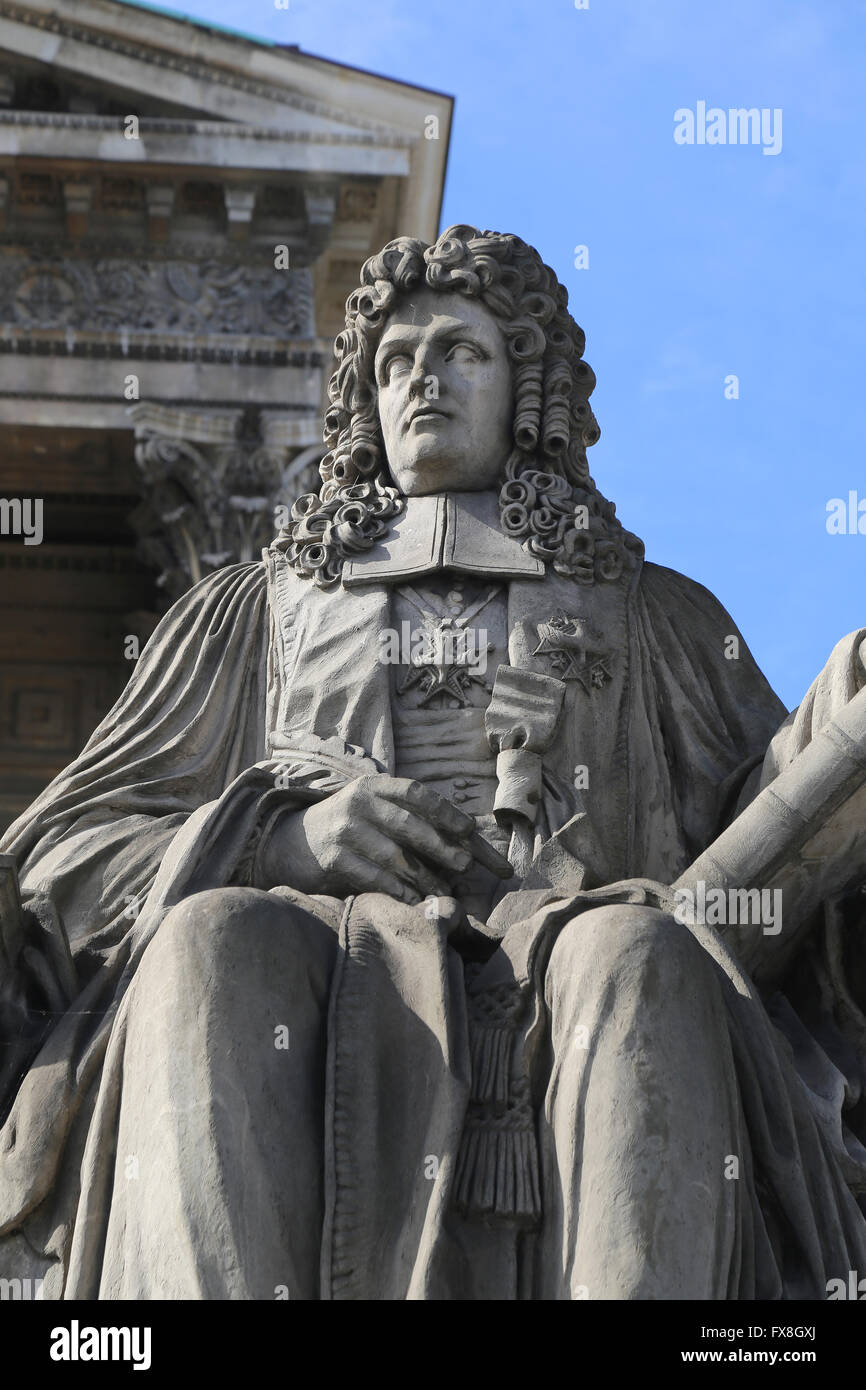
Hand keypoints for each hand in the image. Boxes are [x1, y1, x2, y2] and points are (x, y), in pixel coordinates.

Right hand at [257, 775, 511, 901]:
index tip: (468, 830)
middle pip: (409, 825)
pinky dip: (398, 890)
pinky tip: (414, 900)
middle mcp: (359, 802)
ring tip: (444, 891)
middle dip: (441, 847)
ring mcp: (345, 830)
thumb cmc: (346, 829)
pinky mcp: (334, 858)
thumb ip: (405, 817)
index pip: (415, 793)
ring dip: (424, 876)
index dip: (444, 811)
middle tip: (465, 866)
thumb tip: (461, 839)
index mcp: (373, 787)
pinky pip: (374, 877)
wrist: (290, 843)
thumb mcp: (371, 810)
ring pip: (395, 855)